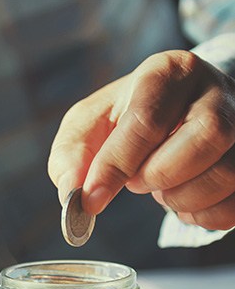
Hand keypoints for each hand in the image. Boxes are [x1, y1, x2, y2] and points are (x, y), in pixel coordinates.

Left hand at [48, 50, 234, 229]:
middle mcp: (216, 92)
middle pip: (206, 138)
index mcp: (169, 73)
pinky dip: (200, 215)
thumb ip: (72, 156)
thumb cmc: (125, 117)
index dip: (115, 166)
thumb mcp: (89, 124)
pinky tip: (182, 200)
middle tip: (136, 181)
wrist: (173, 110)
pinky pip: (234, 205)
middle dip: (157, 175)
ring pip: (227, 174)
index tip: (91, 199)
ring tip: (159, 186)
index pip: (147, 121)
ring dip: (179, 198)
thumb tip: (71, 194)